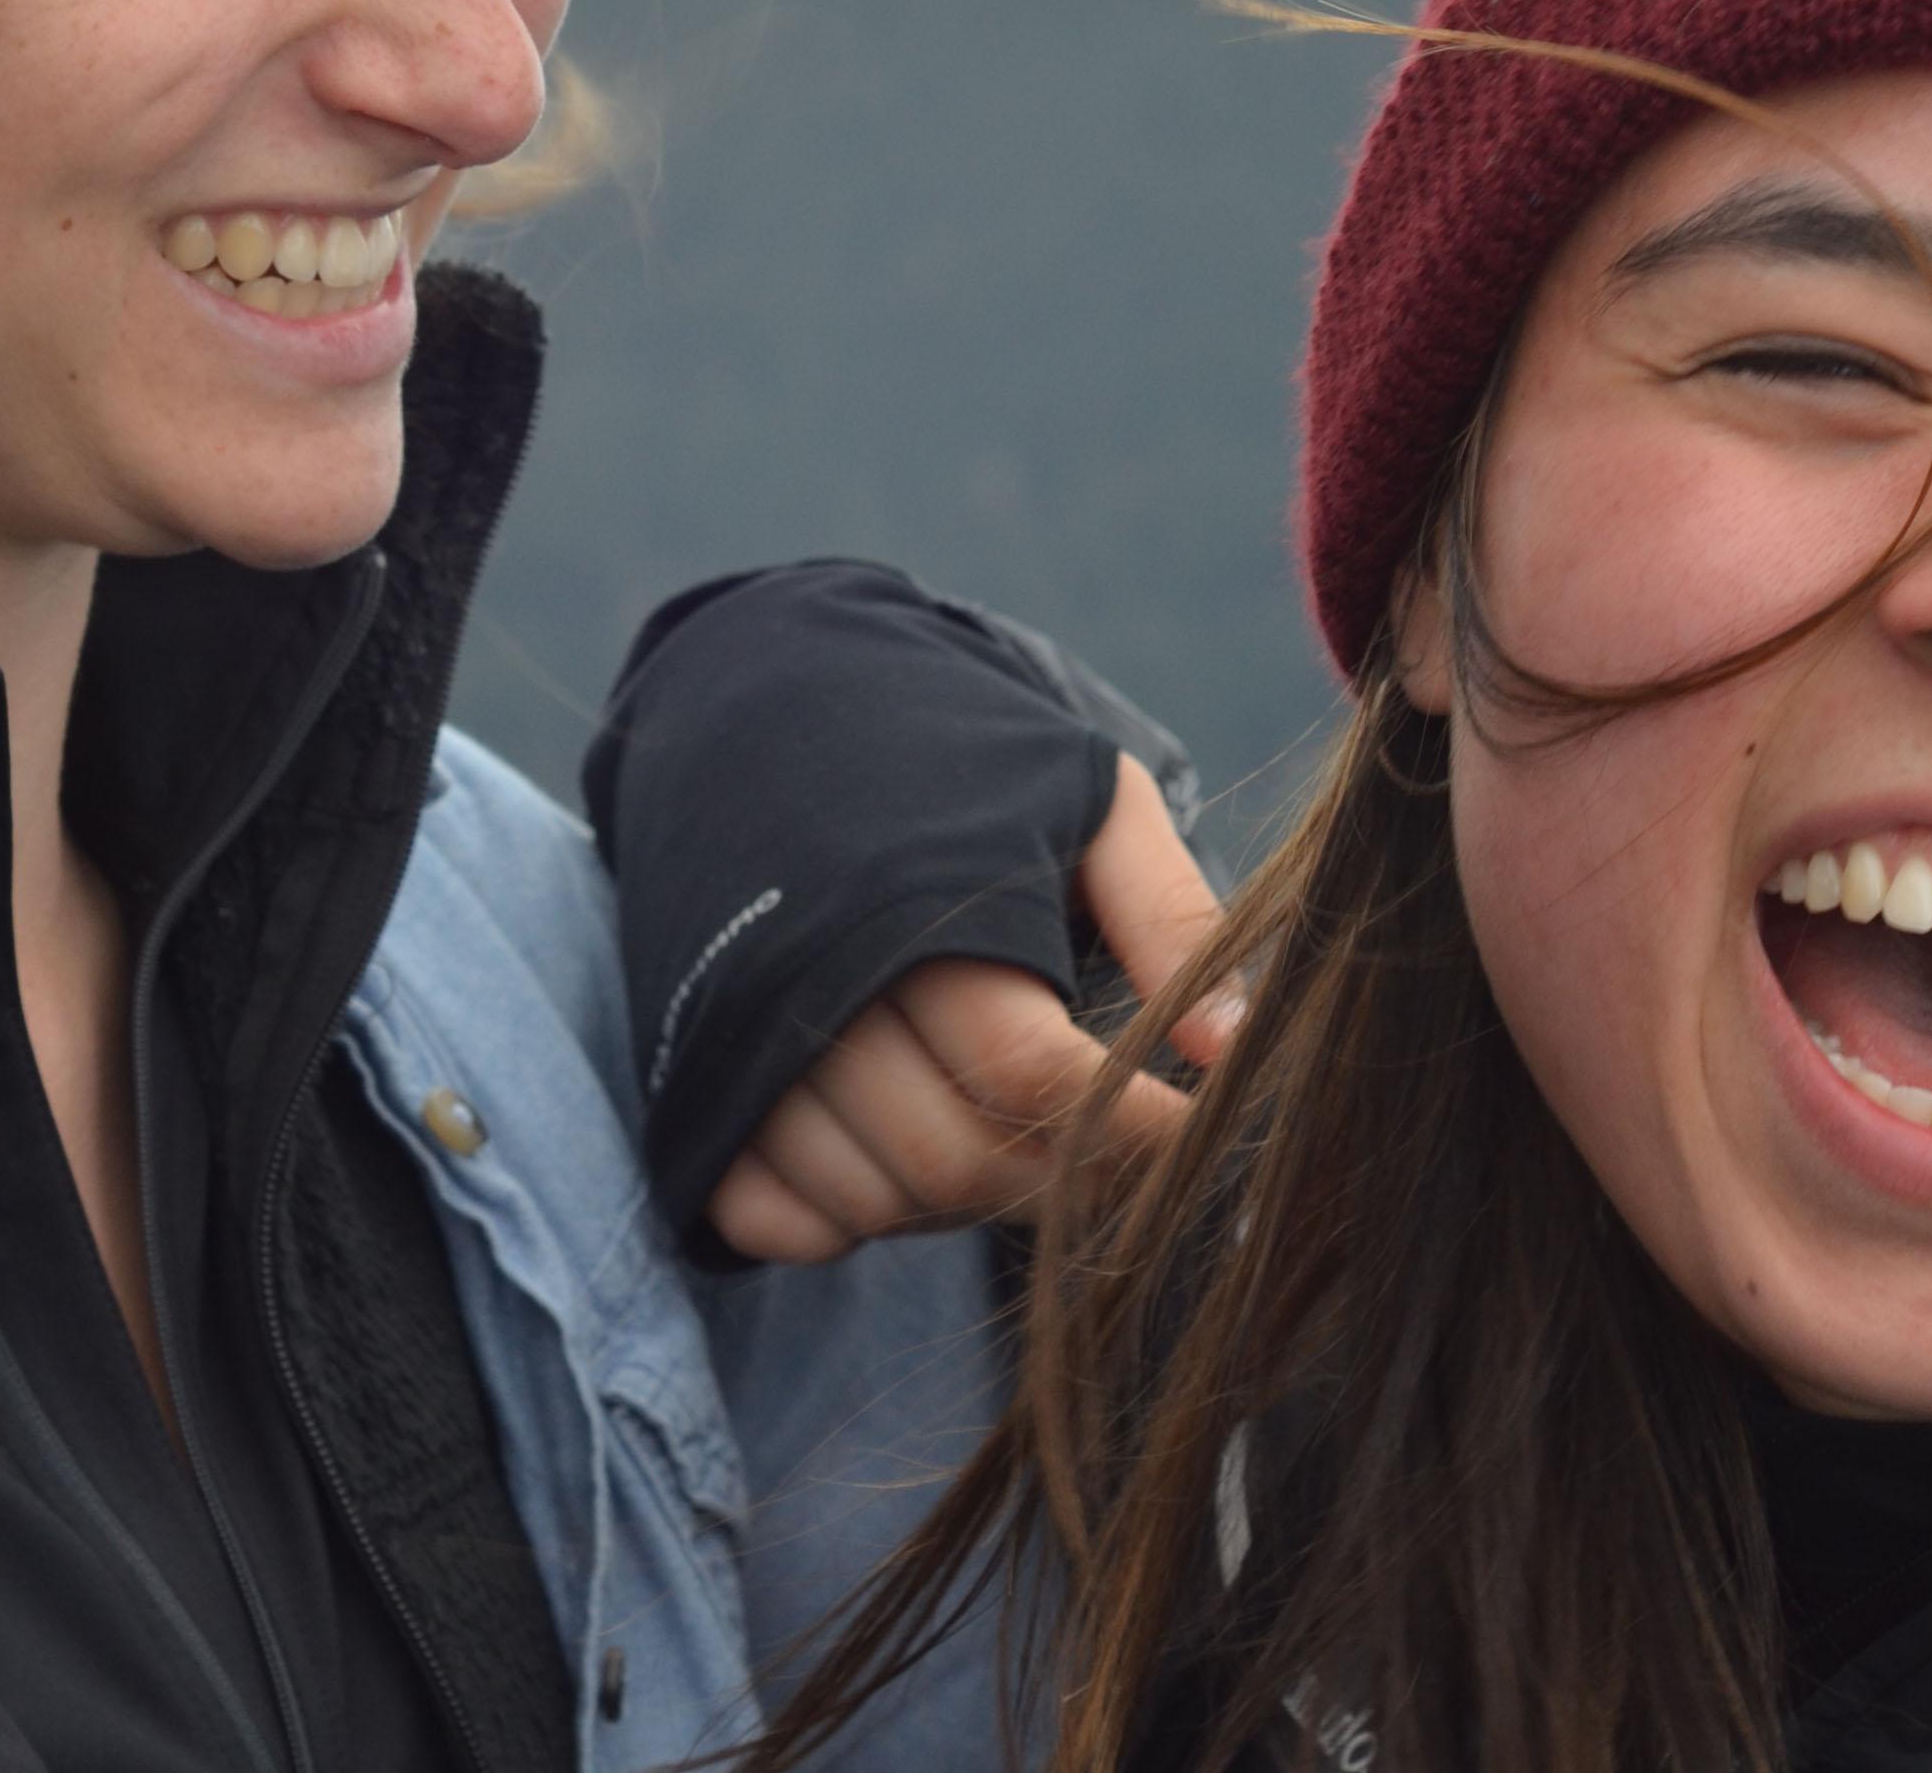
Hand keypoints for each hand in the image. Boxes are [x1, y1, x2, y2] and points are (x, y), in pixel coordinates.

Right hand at [705, 753, 1236, 1265]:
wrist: (775, 705)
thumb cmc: (961, 762)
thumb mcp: (1085, 797)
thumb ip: (1169, 910)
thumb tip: (1234, 1049)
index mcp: (920, 905)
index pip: (1032, 1072)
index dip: (1134, 1129)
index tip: (1201, 1136)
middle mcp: (819, 982)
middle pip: (955, 1154)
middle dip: (1062, 1182)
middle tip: (1120, 1154)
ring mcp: (745, 1044)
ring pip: (872, 1198)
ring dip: (962, 1206)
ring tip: (1022, 1142)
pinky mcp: (697, 1086)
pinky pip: (774, 1221)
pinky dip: (846, 1225)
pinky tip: (908, 1163)